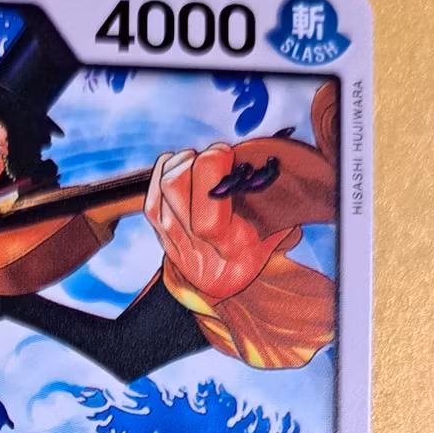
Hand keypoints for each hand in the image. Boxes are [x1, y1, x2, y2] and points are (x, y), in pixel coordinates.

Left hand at [144, 145, 296, 303]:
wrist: (225, 282)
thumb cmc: (257, 247)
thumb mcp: (276, 230)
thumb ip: (280, 202)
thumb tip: (281, 163)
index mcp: (235, 251)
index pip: (209, 219)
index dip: (211, 173)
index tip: (226, 150)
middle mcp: (201, 252)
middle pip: (177, 191)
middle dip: (196, 161)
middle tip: (216, 155)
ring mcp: (177, 246)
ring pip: (164, 193)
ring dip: (181, 164)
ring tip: (199, 159)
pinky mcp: (162, 238)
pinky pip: (152, 200)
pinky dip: (162, 173)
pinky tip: (176, 162)